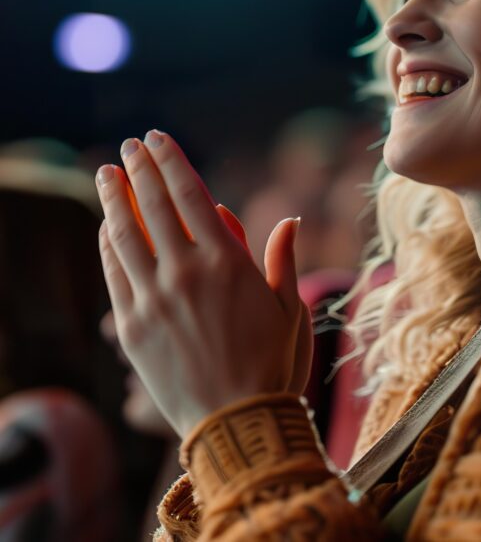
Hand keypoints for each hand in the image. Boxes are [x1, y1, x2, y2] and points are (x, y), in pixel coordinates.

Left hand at [96, 130, 312, 438]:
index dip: (171, 161)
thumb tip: (289, 219)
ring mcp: (153, 299)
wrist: (238, 425)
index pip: (190, 195)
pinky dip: (108, 243)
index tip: (157, 139)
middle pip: (153, 205)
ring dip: (113, 199)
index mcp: (228, 262)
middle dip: (139, 169)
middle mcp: (186, 272)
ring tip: (107, 173)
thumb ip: (283, 259)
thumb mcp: (290, 307)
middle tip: (130, 146)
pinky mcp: (132, 327)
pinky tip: (107, 226)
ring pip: (125, 235)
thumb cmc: (274, 364)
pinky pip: (114, 273)